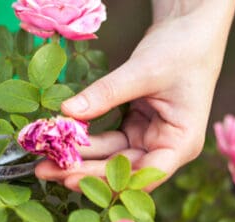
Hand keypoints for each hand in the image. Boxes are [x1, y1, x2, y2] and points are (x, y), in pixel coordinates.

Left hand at [36, 0, 234, 190]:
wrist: (189, 28)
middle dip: (84, 171)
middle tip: (45, 171)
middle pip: (122, 169)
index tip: (71, 179)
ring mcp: (150, 139)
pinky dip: (85, 141)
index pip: (144, 174)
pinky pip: (107, 141)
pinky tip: (60, 142)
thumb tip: (68, 111)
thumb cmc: (181, 49)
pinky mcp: (136, 127)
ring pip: (111, 157)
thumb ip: (106, 93)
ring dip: (80, 158)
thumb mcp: (143, 71)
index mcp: (181, 143)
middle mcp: (166, 148)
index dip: (107, 180)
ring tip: (44, 161)